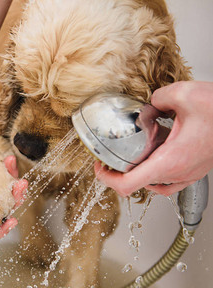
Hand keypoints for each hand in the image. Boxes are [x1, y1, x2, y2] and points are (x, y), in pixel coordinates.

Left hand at [95, 81, 212, 196]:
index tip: (99, 167)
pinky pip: (168, 179)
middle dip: (120, 172)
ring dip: (138, 172)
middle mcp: (178, 173)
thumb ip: (157, 98)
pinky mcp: (195, 170)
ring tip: (130, 156)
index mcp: (170, 161)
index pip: (128, 185)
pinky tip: (154, 153)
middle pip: (138, 185)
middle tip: (110, 157)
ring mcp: (188, 174)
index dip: (107, 179)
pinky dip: (155, 170)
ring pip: (154, 185)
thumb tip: (151, 103)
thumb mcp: (182, 94)